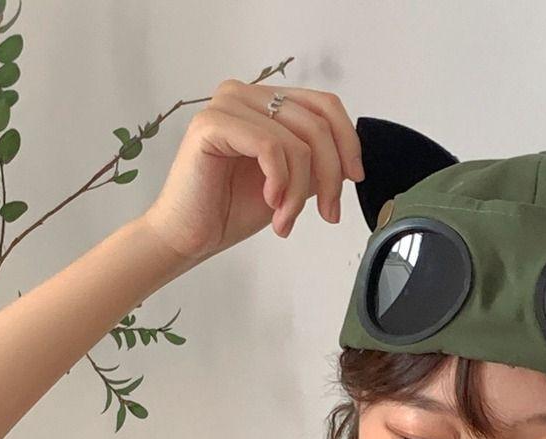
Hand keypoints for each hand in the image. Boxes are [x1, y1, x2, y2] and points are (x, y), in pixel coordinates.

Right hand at [141, 79, 364, 263]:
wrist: (191, 235)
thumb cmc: (232, 208)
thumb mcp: (291, 182)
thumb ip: (316, 163)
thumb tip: (350, 161)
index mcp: (265, 102)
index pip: (325, 105)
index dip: (348, 142)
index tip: (354, 179)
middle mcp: (246, 95)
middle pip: (317, 125)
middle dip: (330, 177)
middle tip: (328, 214)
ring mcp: (227, 105)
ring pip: (297, 142)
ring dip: (301, 192)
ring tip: (286, 219)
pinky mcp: (211, 123)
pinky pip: (271, 147)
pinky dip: (281, 183)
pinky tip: (270, 203)